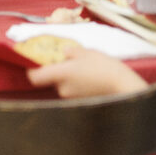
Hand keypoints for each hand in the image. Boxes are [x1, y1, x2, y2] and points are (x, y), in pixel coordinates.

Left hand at [25, 47, 147, 97]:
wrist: (123, 86)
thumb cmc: (104, 66)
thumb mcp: (85, 52)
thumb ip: (69, 52)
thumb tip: (62, 53)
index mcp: (61, 74)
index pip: (35, 77)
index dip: (32, 70)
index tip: (36, 63)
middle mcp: (63, 89)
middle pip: (51, 80)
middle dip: (57, 71)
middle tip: (68, 60)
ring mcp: (72, 97)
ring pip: (63, 85)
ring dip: (69, 77)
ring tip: (84, 67)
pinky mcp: (82, 102)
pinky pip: (74, 91)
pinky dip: (78, 84)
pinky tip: (90, 77)